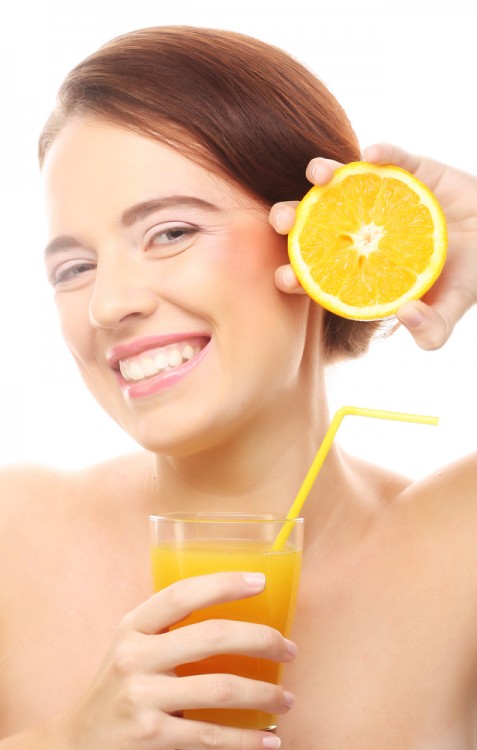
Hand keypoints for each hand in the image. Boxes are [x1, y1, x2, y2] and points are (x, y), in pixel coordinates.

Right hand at [61, 573, 293, 748]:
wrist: (78, 741)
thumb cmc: (120, 685)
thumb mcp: (132, 646)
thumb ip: (169, 629)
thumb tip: (239, 615)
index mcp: (133, 626)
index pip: (182, 594)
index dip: (223, 583)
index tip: (260, 581)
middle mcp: (134, 657)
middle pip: (211, 636)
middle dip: (261, 639)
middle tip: (289, 649)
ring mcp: (141, 698)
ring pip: (220, 688)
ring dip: (264, 694)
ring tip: (286, 699)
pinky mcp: (150, 737)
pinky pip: (211, 736)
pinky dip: (247, 740)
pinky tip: (270, 740)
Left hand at [270, 144, 476, 349]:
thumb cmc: (464, 277)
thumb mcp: (449, 310)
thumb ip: (431, 329)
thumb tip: (407, 315)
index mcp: (357, 265)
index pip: (316, 272)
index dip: (295, 276)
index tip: (282, 277)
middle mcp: (358, 228)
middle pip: (311, 223)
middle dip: (289, 219)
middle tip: (281, 219)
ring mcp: (377, 197)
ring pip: (340, 182)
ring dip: (323, 174)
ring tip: (319, 174)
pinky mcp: (406, 169)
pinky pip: (391, 157)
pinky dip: (382, 152)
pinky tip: (373, 153)